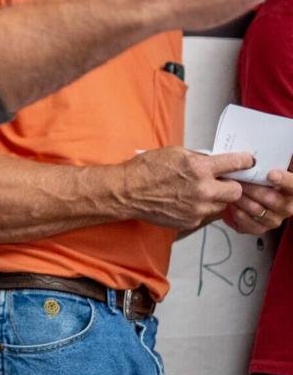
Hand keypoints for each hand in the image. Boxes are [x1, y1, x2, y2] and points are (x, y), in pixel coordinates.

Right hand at [121, 147, 248, 229]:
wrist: (127, 192)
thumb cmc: (146, 170)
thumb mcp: (174, 152)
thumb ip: (198, 158)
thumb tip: (216, 161)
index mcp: (199, 167)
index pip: (235, 164)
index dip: (244, 162)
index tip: (247, 163)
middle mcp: (202, 189)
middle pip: (236, 190)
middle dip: (230, 185)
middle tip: (220, 182)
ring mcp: (198, 208)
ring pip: (221, 204)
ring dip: (214, 198)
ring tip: (196, 192)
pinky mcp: (191, 221)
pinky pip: (205, 214)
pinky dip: (200, 208)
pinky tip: (184, 201)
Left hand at [223, 168, 292, 234]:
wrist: (251, 194)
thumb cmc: (259, 180)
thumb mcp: (267, 168)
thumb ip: (266, 163)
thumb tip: (255, 155)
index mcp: (292, 190)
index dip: (284, 180)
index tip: (271, 174)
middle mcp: (286, 207)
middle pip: (272, 199)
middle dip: (252, 189)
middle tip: (238, 180)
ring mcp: (273, 219)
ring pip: (257, 211)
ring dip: (241, 199)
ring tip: (231, 190)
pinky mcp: (259, 228)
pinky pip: (248, 224)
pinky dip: (237, 214)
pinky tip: (231, 205)